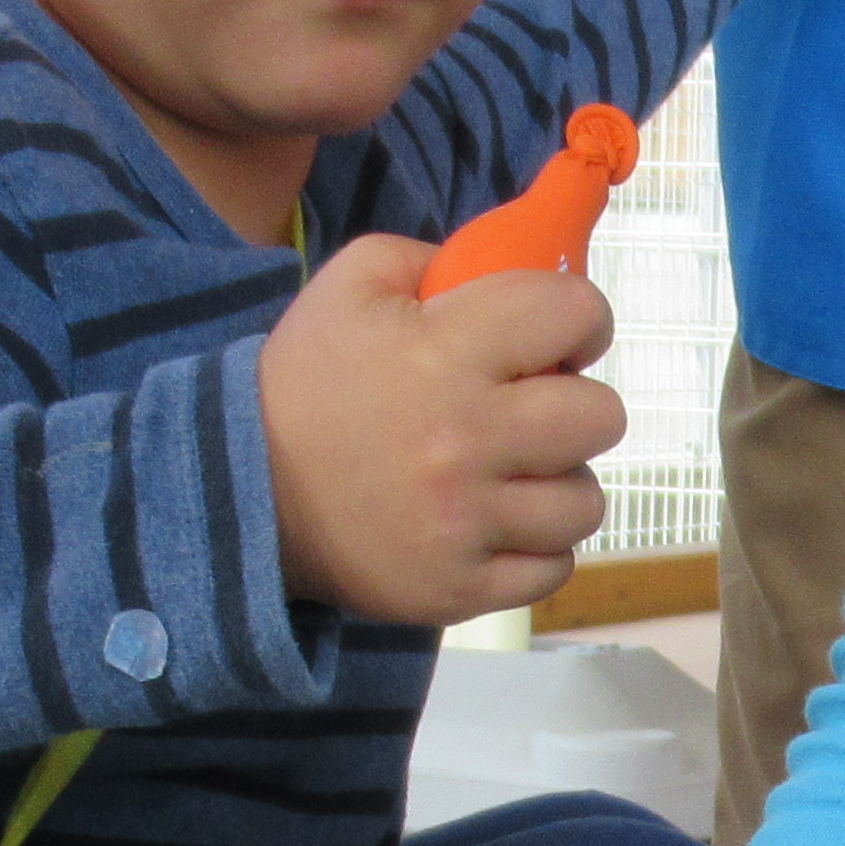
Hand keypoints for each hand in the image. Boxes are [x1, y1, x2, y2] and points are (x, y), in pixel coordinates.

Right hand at [257, 232, 626, 622]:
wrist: (244, 491)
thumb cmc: (307, 382)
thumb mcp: (352, 284)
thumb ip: (436, 258)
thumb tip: (521, 270)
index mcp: (444, 351)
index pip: (573, 313)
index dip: (581, 317)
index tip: (563, 337)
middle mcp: (465, 439)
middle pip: (600, 417)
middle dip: (579, 405)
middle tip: (538, 411)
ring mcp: (465, 522)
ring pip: (583, 503)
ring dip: (559, 483)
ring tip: (516, 474)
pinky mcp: (459, 588)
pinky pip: (553, 568)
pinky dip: (536, 548)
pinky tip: (498, 524)